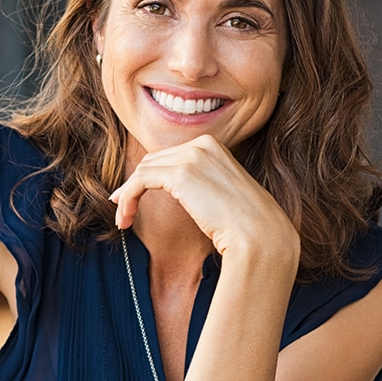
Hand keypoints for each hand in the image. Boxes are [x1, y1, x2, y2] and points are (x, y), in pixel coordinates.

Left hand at [109, 135, 298, 263]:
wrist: (259, 236)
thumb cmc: (244, 224)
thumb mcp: (221, 193)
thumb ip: (200, 184)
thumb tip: (177, 190)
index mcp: (213, 145)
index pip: (169, 157)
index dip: (147, 177)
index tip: (132, 197)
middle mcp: (202, 144)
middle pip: (153, 161)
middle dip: (133, 185)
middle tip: (122, 209)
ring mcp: (192, 156)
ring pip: (143, 171)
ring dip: (127, 196)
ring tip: (123, 220)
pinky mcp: (180, 174)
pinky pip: (140, 182)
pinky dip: (128, 198)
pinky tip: (125, 218)